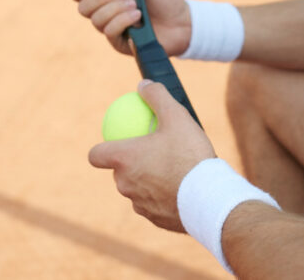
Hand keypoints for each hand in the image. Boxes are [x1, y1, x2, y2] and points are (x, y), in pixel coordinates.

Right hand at [70, 0, 191, 55]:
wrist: (183, 23)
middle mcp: (108, 12)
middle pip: (83, 8)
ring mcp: (113, 28)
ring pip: (97, 21)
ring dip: (117, 11)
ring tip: (138, 9)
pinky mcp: (120, 43)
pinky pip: (110, 33)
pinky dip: (123, 22)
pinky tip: (139, 20)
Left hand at [89, 80, 215, 231]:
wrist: (208, 197)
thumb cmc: (189, 154)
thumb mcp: (176, 116)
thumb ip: (156, 97)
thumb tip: (144, 85)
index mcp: (123, 159)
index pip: (95, 155)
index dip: (102, 148)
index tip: (116, 142)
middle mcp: (124, 183)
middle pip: (118, 171)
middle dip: (131, 163)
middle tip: (152, 151)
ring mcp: (138, 203)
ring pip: (136, 188)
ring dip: (147, 180)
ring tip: (170, 169)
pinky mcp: (154, 218)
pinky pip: (153, 203)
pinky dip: (161, 195)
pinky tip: (179, 187)